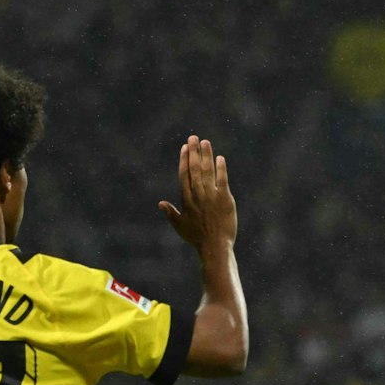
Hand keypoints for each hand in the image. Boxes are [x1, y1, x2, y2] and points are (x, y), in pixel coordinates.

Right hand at [158, 136, 237, 250]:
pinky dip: (221, 168)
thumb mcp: (180, 226)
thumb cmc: (196, 238)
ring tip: (205, 142)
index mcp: (186, 199)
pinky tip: (220, 158)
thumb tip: (160, 203)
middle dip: (194, 151)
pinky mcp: (225, 199)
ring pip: (208, 171)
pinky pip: (222, 179)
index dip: (184, 159)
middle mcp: (197, 194)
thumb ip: (170, 213)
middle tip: (194, 137)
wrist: (215, 247)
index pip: (184, 174)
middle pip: (195, 168)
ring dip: (206, 155)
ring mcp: (211, 196)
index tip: (185, 147)